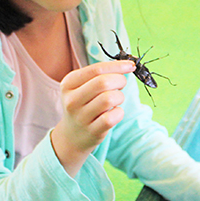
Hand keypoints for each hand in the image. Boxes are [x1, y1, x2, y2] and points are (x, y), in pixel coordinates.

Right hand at [51, 60, 134, 176]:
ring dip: (120, 97)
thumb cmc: (83, 104)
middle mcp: (71, 100)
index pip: (96, 69)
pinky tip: (114, 112)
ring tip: (116, 100)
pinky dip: (119, 112)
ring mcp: (81, 117)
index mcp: (68, 83)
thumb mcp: (82, 86)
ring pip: (109, 99)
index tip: (130, 65)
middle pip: (103, 82)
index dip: (117, 66)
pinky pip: (112, 117)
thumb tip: (126, 66)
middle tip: (121, 84)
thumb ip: (100, 75)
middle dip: (120, 80)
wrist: (72, 135)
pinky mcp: (92, 131)